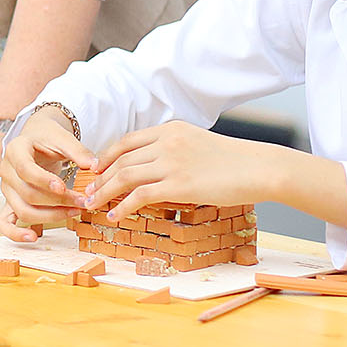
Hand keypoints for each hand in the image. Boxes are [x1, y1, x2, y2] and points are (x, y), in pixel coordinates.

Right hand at [0, 109, 95, 242]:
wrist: (36, 139)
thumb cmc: (48, 138)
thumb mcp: (62, 138)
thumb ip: (77, 151)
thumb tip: (94, 166)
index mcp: (15, 150)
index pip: (25, 170)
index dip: (44, 181)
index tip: (64, 187)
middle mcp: (6, 171)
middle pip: (27, 194)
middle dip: (57, 202)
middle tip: (83, 202)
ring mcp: (7, 189)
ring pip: (22, 210)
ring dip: (50, 216)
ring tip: (74, 212)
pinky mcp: (9, 202)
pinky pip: (4, 223)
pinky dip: (15, 234)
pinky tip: (33, 238)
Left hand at [82, 122, 257, 223]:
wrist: (260, 168)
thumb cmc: (234, 161)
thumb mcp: (199, 144)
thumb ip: (175, 149)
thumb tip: (156, 167)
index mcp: (170, 129)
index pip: (127, 141)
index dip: (106, 156)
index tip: (95, 170)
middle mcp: (166, 142)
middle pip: (120, 158)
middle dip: (99, 176)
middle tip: (87, 191)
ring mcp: (172, 162)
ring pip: (125, 176)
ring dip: (104, 192)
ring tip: (92, 205)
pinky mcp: (179, 185)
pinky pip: (140, 196)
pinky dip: (122, 207)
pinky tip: (114, 216)